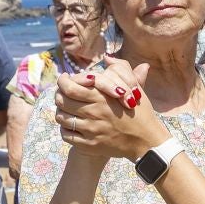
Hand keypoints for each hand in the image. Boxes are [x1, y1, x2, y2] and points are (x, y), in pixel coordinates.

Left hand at [54, 64, 170, 159]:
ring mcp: (90, 130)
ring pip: (62, 118)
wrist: (146, 141)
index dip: (62, 81)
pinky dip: (65, 129)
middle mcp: (94, 112)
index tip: (64, 79)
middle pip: (61, 101)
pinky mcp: (89, 145)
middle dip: (58, 95)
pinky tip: (72, 125)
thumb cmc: (140, 113)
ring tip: (67, 109)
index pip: (69, 87)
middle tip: (62, 93)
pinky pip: (66, 135)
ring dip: (61, 112)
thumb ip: (121, 69)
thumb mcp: (134, 88)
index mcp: (102, 96)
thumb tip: (108, 58)